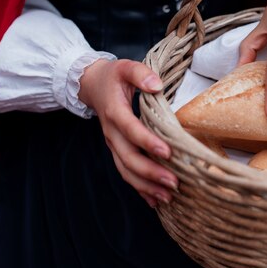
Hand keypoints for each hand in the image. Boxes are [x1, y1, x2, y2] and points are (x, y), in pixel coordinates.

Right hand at [79, 59, 176, 207]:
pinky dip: (140, 188)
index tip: (167, 152)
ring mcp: (113, 144)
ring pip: (126, 170)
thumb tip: (157, 85)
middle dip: (151, 172)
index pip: (131, 130)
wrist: (92, 86)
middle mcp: (112, 133)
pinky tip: (155, 200)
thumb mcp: (126, 67)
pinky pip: (126, 173)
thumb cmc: (114, 77)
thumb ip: (141, 73)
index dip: (147, 142)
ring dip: (146, 185)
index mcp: (115, 112)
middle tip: (174, 182)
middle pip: (128, 158)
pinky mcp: (117, 151)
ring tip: (168, 197)